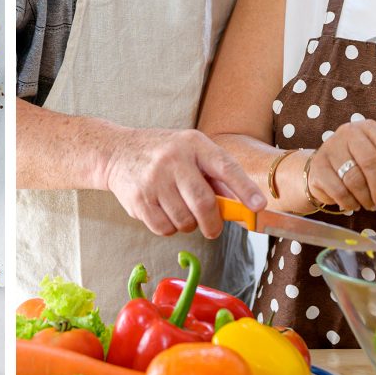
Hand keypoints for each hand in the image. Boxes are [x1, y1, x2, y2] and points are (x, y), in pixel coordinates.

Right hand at [100, 128, 265, 237]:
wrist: (117, 152)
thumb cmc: (163, 154)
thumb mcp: (192, 152)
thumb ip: (218, 176)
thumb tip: (245, 204)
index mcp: (193, 145)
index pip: (225, 168)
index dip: (244, 189)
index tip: (258, 206)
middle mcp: (173, 160)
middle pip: (203, 203)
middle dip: (213, 223)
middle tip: (212, 229)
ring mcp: (153, 180)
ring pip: (184, 221)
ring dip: (188, 224)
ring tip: (180, 211)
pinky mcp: (137, 199)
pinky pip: (164, 228)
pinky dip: (169, 228)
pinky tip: (164, 213)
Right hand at [306, 119, 375, 212]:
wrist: (324, 168)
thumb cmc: (360, 164)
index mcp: (370, 128)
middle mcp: (348, 132)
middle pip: (370, 161)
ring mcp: (330, 148)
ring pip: (354, 178)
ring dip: (366, 197)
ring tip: (370, 204)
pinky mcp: (317, 166)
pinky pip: (338, 190)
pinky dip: (349, 202)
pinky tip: (354, 204)